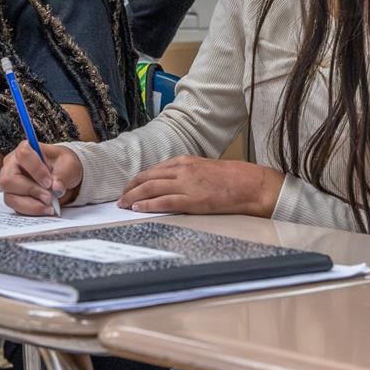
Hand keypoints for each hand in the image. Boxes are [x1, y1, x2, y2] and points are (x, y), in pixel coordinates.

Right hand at [0, 140, 81, 216]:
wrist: (62, 178)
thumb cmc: (62, 166)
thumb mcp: (69, 165)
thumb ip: (63, 174)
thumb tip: (56, 188)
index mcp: (25, 149)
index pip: (23, 155)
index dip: (35, 170)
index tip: (49, 182)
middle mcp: (12, 165)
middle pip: (9, 180)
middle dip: (32, 191)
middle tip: (49, 198)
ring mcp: (10, 183)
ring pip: (10, 197)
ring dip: (32, 205)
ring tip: (49, 206)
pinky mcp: (13, 198)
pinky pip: (16, 208)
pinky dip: (31, 211)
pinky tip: (45, 210)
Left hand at [118, 156, 285, 217]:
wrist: (249, 184)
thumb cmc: (231, 178)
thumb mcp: (204, 168)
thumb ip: (187, 173)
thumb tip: (171, 183)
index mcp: (185, 161)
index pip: (154, 169)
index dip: (138, 179)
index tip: (130, 186)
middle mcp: (182, 170)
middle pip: (148, 178)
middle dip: (131, 188)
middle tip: (121, 197)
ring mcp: (186, 184)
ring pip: (151, 189)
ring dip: (134, 196)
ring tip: (123, 204)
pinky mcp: (192, 200)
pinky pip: (164, 202)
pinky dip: (148, 205)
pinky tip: (138, 208)